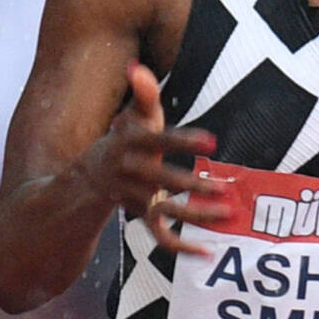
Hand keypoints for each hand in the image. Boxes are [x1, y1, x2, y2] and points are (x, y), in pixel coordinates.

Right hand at [82, 64, 232, 256]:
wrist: (90, 177)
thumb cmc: (124, 140)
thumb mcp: (131, 116)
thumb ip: (142, 93)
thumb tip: (136, 66)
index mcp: (133, 143)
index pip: (160, 141)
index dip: (184, 142)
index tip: (212, 142)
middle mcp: (133, 172)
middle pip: (164, 181)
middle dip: (194, 186)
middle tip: (225, 188)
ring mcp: (137, 197)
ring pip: (166, 211)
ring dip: (197, 216)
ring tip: (228, 214)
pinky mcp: (142, 216)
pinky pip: (161, 237)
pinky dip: (182, 247)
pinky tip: (207, 252)